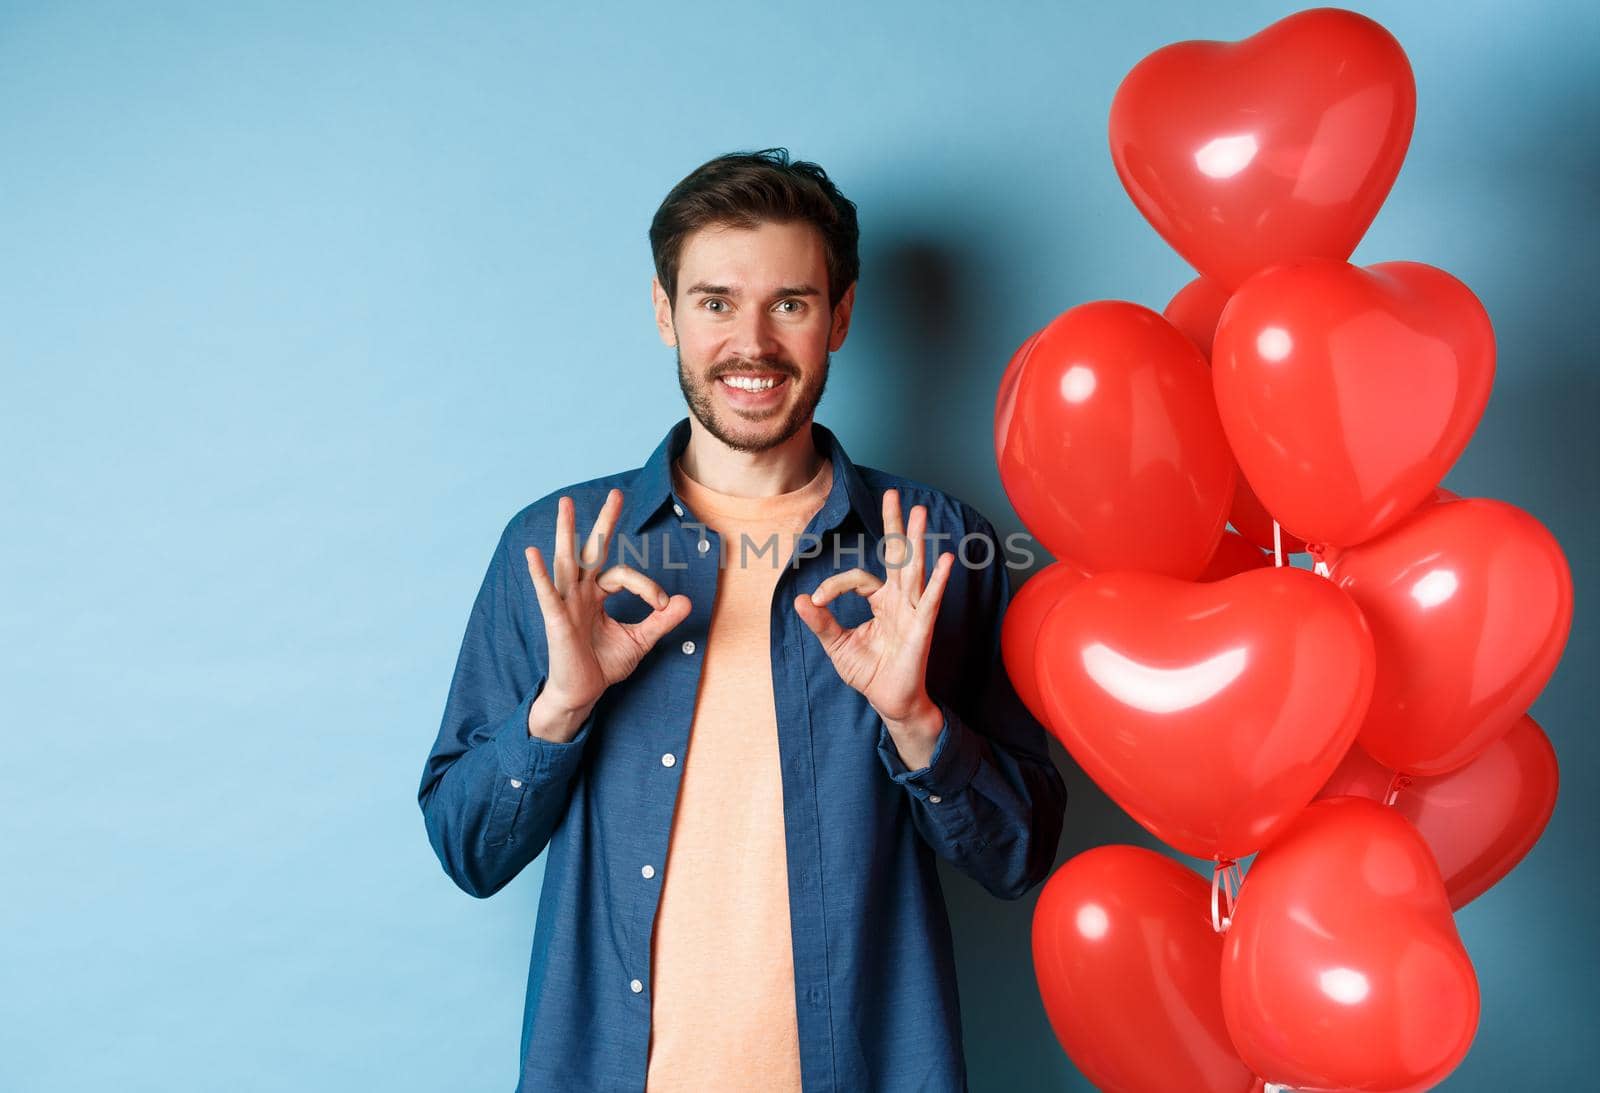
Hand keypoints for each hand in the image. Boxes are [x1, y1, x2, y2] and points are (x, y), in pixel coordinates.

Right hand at [524, 489, 691, 738]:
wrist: (582, 694)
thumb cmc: (603, 666)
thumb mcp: (640, 640)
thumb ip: (661, 620)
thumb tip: (686, 601)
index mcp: (596, 595)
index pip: (623, 575)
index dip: (647, 586)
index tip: (662, 605)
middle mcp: (580, 593)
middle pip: (591, 550)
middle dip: (604, 522)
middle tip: (616, 493)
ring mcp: (566, 603)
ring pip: (567, 561)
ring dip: (567, 531)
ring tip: (565, 504)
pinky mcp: (556, 620)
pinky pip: (547, 593)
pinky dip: (539, 574)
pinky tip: (532, 553)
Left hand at [794, 488, 954, 763]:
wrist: (889, 702)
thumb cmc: (869, 673)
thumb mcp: (837, 645)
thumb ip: (821, 622)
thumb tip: (801, 599)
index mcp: (880, 600)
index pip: (858, 577)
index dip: (834, 585)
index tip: (817, 601)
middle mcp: (899, 600)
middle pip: (898, 556)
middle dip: (896, 525)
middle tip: (895, 494)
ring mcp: (913, 611)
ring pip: (914, 570)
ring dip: (917, 541)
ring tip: (920, 513)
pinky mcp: (922, 628)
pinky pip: (931, 601)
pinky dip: (939, 581)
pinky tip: (945, 560)